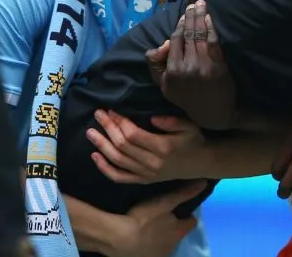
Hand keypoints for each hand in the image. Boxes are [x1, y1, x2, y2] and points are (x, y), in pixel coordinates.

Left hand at [87, 109, 205, 184]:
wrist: (200, 164)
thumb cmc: (194, 140)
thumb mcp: (189, 126)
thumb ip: (172, 121)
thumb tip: (151, 118)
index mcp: (162, 147)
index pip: (133, 135)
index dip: (120, 122)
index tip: (112, 110)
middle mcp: (151, 163)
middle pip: (122, 146)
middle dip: (108, 128)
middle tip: (98, 115)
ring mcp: (145, 174)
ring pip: (117, 160)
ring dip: (102, 146)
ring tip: (90, 132)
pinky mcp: (142, 180)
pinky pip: (119, 177)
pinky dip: (105, 168)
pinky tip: (95, 156)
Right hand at [114, 181, 205, 256]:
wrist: (118, 240)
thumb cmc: (145, 219)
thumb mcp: (165, 202)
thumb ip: (184, 193)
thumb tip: (204, 182)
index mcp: (179, 232)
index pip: (192, 222)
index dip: (188, 214)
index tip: (181, 207)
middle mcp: (172, 247)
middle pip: (178, 233)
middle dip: (174, 224)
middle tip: (165, 213)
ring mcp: (157, 255)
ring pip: (165, 242)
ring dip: (161, 234)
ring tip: (152, 222)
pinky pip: (152, 249)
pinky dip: (150, 242)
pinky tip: (141, 234)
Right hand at [146, 1, 236, 130]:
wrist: (213, 112)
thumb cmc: (187, 97)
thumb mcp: (165, 86)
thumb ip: (157, 65)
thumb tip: (164, 43)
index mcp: (171, 72)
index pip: (175, 41)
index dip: (179, 26)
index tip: (183, 16)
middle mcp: (186, 67)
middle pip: (188, 34)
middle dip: (190, 16)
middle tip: (194, 3)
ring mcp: (202, 65)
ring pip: (199, 34)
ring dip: (200, 16)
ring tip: (201, 4)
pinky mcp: (217, 64)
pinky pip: (213, 40)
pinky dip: (211, 26)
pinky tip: (210, 17)